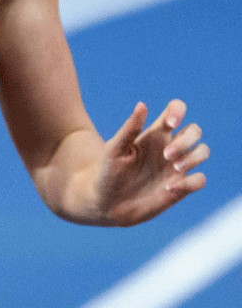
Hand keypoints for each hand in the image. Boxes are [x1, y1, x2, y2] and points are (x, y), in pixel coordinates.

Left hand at [94, 100, 207, 225]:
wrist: (105, 204)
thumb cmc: (107, 172)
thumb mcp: (114, 149)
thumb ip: (130, 128)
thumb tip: (142, 104)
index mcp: (153, 134)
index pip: (175, 110)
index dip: (178, 110)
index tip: (169, 123)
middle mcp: (168, 147)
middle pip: (194, 131)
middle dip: (187, 140)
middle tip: (165, 155)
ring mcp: (175, 167)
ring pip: (202, 151)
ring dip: (193, 158)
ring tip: (172, 168)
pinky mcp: (180, 187)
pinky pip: (200, 179)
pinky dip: (191, 182)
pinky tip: (169, 188)